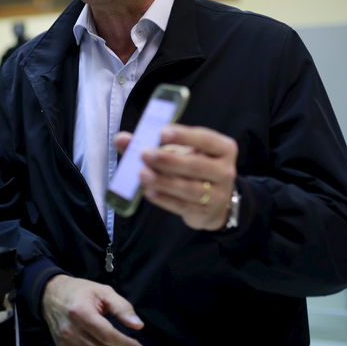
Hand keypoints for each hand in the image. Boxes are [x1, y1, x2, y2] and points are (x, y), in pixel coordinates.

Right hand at [42, 274, 142, 345]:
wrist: (50, 294)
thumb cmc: (79, 291)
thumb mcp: (103, 292)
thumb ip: (121, 307)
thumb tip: (138, 325)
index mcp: (81, 312)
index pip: (108, 335)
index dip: (126, 343)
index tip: (139, 345)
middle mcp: (71, 330)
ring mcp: (65, 342)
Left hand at [114, 124, 236, 230]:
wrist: (215, 202)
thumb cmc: (193, 168)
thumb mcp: (180, 151)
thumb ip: (151, 143)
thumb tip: (121, 139)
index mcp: (223, 148)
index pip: (205, 139)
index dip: (184, 135)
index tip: (162, 132)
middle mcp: (225, 171)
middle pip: (196, 165)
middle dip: (168, 159)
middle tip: (144, 154)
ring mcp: (218, 194)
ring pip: (189, 188)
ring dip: (163, 181)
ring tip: (142, 174)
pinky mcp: (206, 212)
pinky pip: (182, 206)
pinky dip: (164, 199)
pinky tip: (149, 192)